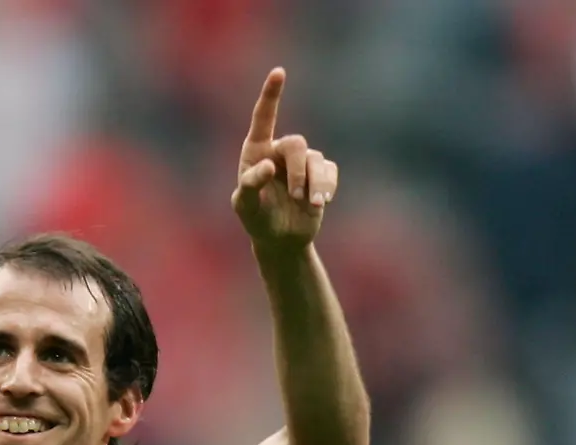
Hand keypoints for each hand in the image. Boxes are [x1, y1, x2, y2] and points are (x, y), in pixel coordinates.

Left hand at [231, 68, 337, 250]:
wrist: (280, 239)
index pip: (263, 118)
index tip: (278, 72)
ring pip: (316, 160)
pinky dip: (326, 187)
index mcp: (256, 151)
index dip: (271, 95)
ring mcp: (302, 163)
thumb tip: (268, 165)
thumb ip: (250, 185)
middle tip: (295, 196)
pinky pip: (330, 172)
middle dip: (298, 171)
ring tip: (309, 204)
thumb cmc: (256, 220)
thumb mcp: (245, 207)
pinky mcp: (321, 175)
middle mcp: (279, 151)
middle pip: (296, 144)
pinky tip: (318, 203)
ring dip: (314, 183)